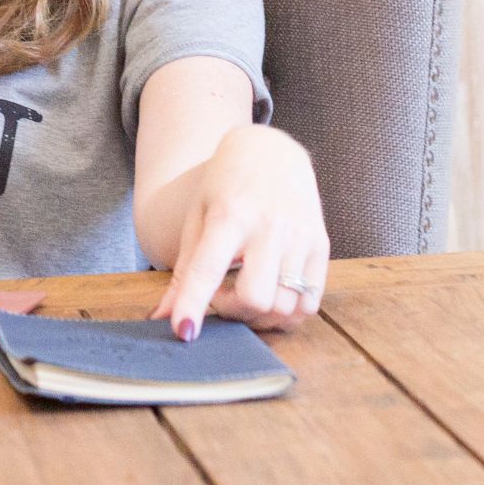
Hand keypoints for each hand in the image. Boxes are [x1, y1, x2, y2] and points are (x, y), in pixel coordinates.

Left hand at [147, 125, 327, 339]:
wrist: (270, 152)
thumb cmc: (224, 187)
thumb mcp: (196, 218)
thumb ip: (183, 272)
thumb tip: (162, 318)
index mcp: (229, 215)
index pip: (208, 268)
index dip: (194, 304)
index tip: (184, 332)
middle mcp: (269, 226)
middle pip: (255, 299)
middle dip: (232, 312)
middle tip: (221, 297)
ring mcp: (300, 236)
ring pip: (285, 307)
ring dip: (259, 316)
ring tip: (244, 294)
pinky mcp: (322, 245)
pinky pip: (310, 303)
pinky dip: (288, 313)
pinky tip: (271, 296)